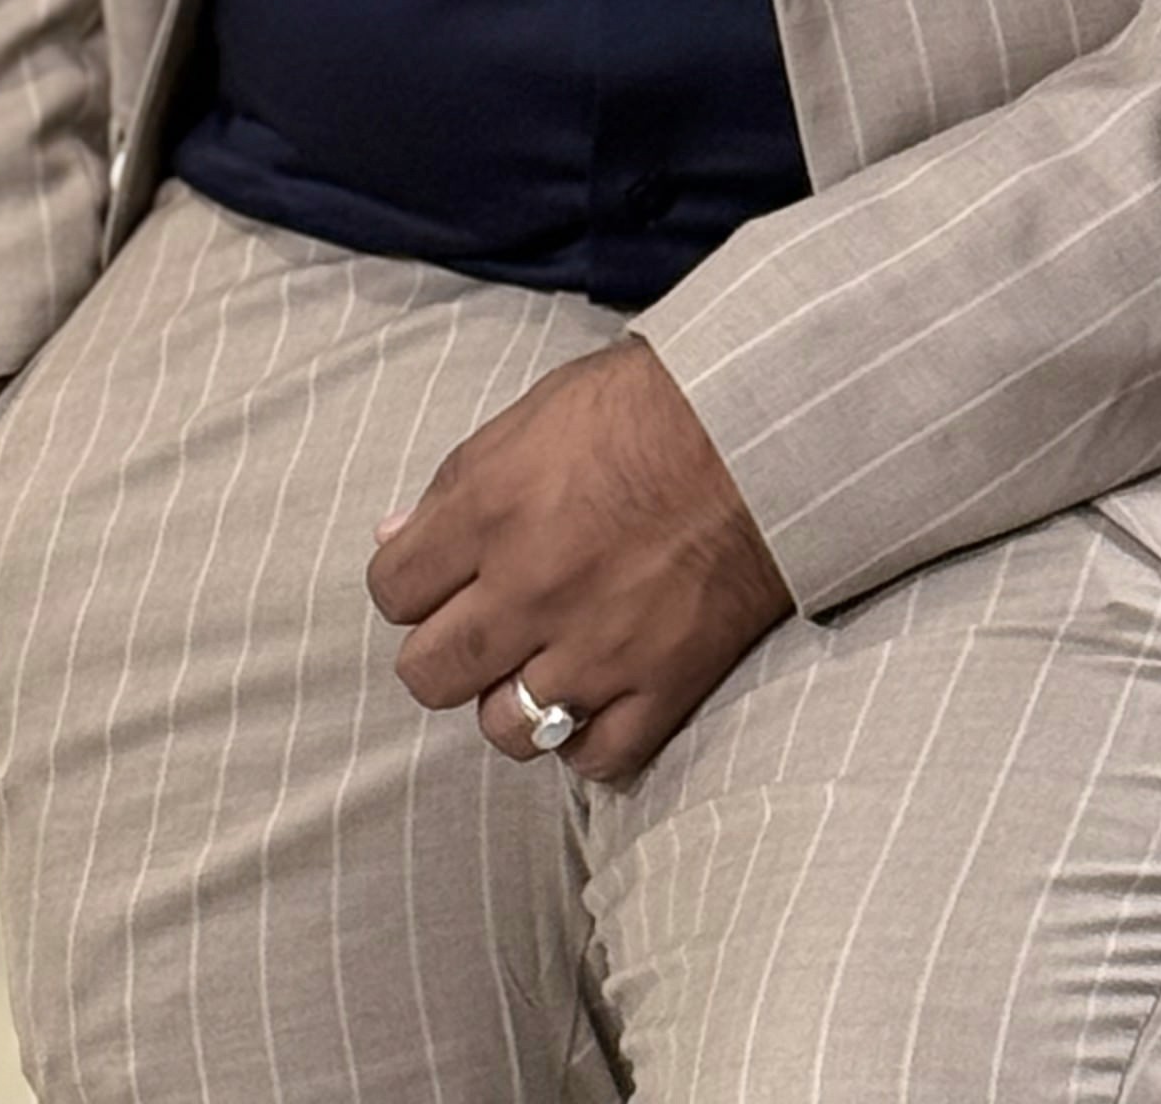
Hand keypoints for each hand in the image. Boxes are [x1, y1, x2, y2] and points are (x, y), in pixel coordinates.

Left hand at [366, 336, 791, 782]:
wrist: (767, 424)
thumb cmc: (650, 404)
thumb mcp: (536, 415)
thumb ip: (458, 484)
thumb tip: (394, 540)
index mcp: (491, 508)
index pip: (393, 591)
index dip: (411, 585)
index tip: (439, 578)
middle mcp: (532, 587)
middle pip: (430, 673)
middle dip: (445, 651)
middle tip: (481, 626)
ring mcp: (598, 646)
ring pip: (506, 729)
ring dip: (513, 702)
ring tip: (541, 665)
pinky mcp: (665, 683)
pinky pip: (595, 756)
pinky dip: (587, 736)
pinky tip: (596, 697)